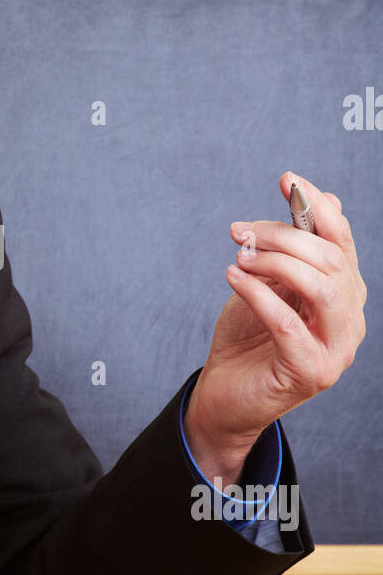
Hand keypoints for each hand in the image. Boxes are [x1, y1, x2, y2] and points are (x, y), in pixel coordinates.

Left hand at [184, 171, 366, 480]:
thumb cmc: (246, 337)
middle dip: (283, 235)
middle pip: (330, 259)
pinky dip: (259, 293)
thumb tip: (326, 199)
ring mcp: (336, 349)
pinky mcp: (312, 372)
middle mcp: (349, 320)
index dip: (318, 207)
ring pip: (321, 287)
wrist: (224, 395)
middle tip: (241, 231)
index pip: (341, 242)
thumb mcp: (268, 283)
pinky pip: (288, 323)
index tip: (288, 179)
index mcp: (343, 294)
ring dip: (276, 262)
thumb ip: (292, 250)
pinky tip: (233, 278)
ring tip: (240, 257)